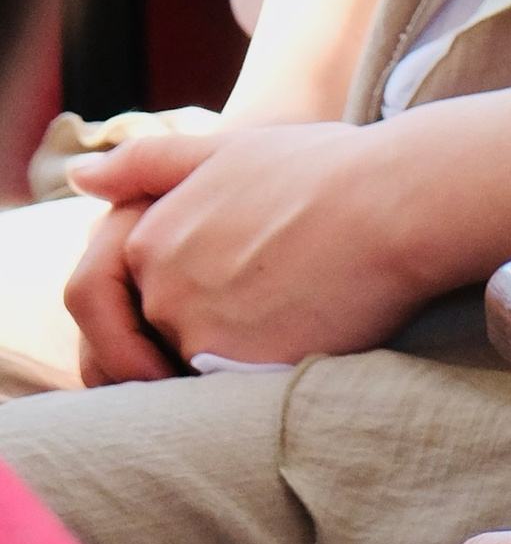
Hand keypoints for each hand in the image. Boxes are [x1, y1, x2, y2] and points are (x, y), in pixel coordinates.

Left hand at [69, 117, 431, 366]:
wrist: (397, 201)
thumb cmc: (325, 168)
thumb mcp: (230, 148)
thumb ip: (148, 162)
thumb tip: (79, 178)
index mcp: (149, 238)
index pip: (137, 301)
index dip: (188, 303)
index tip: (242, 292)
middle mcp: (159, 288)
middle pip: (165, 339)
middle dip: (208, 333)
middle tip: (278, 302)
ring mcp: (195, 330)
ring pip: (196, 370)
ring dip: (233, 358)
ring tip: (295, 319)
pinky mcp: (237, 367)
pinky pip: (232, 395)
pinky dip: (261, 378)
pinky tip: (305, 340)